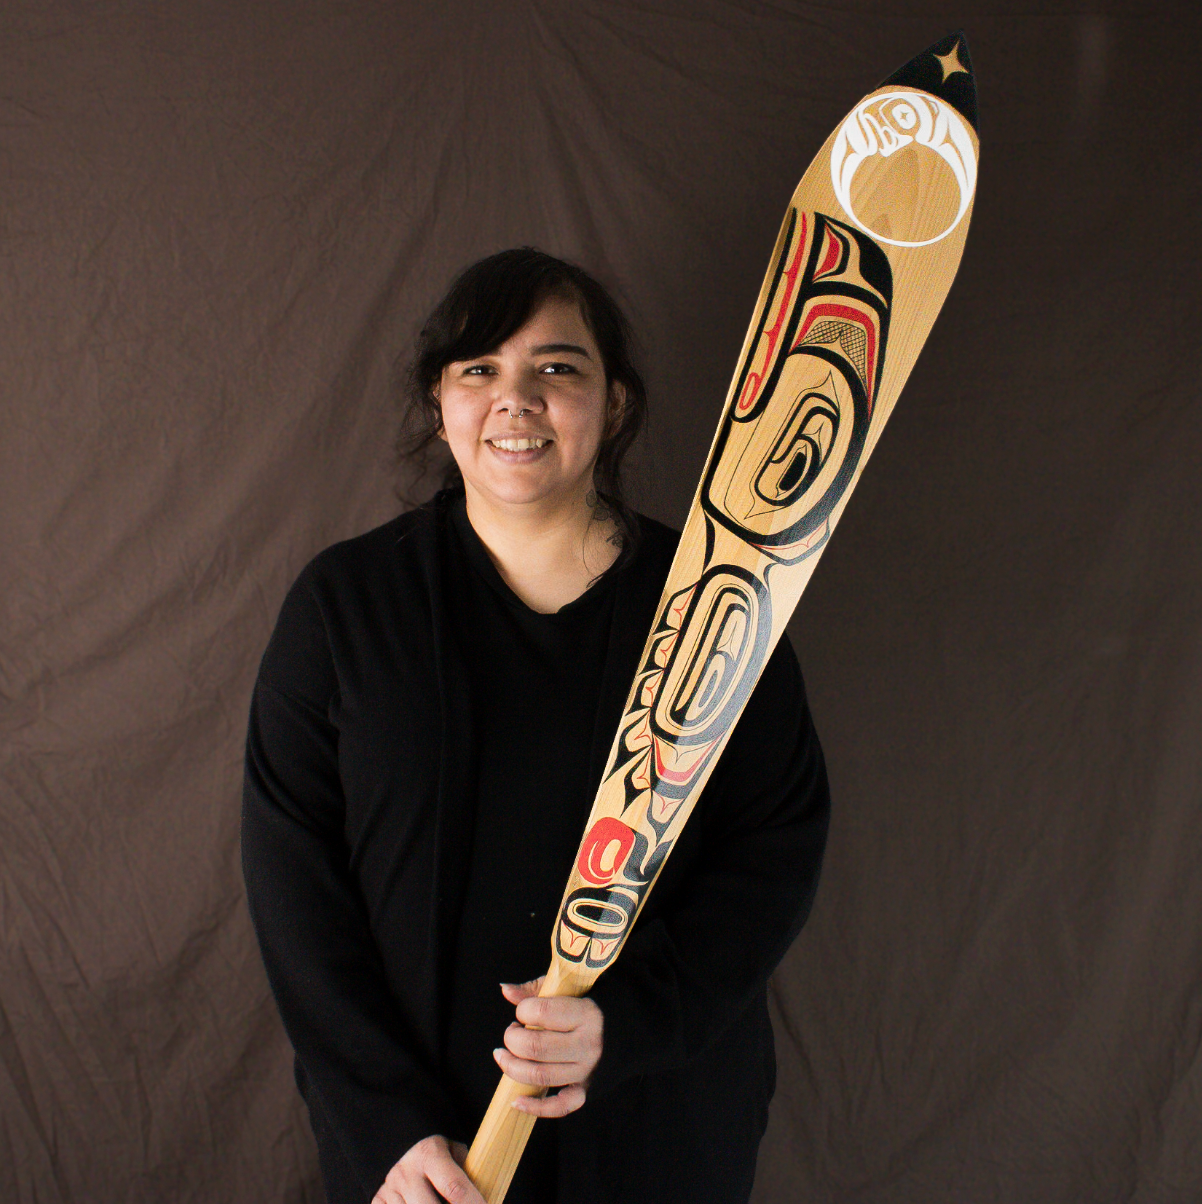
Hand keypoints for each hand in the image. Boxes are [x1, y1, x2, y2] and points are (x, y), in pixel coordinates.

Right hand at [373, 1134, 483, 1203]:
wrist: (390, 1128)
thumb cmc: (428, 1140)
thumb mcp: (450, 1144)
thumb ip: (464, 1167)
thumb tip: (480, 1193)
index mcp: (429, 1154)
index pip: (455, 1188)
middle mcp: (407, 1174)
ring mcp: (389, 1190)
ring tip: (439, 1202)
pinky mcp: (377, 1200)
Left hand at [493, 976, 603, 1117]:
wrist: (631, 1029)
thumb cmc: (592, 1003)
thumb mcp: (568, 988)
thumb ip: (535, 989)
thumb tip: (505, 991)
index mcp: (585, 1013)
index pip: (541, 1012)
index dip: (523, 1010)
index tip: (523, 1011)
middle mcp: (587, 1044)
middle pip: (536, 1047)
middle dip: (512, 1040)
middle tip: (511, 1032)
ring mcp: (586, 1070)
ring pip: (541, 1076)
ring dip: (512, 1067)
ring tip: (502, 1055)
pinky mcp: (586, 1090)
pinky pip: (560, 1106)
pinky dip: (536, 1108)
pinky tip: (517, 1101)